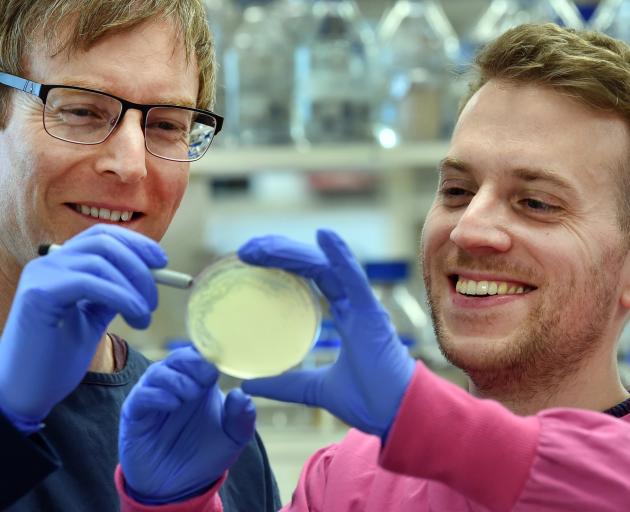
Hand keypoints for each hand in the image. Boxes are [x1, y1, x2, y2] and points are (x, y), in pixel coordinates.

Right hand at [0, 224, 165, 432]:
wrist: (25, 392)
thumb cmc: (58, 358)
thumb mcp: (94, 318)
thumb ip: (114, 293)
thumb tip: (149, 277)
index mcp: (61, 265)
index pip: (102, 236)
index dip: (136, 243)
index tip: (162, 262)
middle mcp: (48, 263)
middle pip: (104, 242)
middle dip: (140, 265)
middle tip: (154, 299)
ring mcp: (41, 276)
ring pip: (100, 261)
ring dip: (134, 287)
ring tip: (144, 316)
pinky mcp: (39, 295)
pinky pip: (90, 282)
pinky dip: (121, 296)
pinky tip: (135, 316)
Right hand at [119, 346, 255, 504]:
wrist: (177, 487)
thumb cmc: (205, 454)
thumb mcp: (233, 438)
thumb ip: (241, 418)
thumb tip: (242, 394)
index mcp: (200, 381)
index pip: (202, 354)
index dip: (211, 354)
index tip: (222, 364)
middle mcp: (175, 383)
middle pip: (180, 357)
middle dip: (194, 363)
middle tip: (207, 378)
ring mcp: (154, 396)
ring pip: (159, 371)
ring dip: (178, 379)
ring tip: (191, 395)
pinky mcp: (134, 413)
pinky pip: (141, 395)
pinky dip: (157, 395)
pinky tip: (173, 404)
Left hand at [239, 229, 414, 439]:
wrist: (397, 417)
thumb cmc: (368, 401)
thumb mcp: (314, 389)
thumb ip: (285, 384)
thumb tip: (249, 385)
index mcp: (344, 317)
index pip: (309, 279)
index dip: (282, 265)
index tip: (250, 260)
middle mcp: (353, 306)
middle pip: (312, 267)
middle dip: (280, 254)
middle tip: (246, 250)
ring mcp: (362, 307)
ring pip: (325, 268)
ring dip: (293, 253)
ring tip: (262, 245)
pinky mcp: (372, 313)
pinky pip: (353, 278)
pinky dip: (340, 255)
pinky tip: (323, 236)